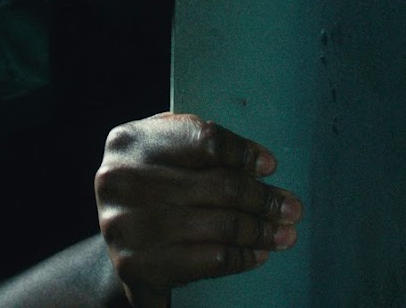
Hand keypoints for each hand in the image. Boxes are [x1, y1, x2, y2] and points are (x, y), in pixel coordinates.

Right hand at [93, 112, 303, 307]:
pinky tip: (257, 253)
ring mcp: (128, 224)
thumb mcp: (164, 152)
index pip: (204, 141)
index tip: (270, 167)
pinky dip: (241, 256)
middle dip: (263, 198)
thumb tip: (259, 161)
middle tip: (291, 207)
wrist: (114, 241)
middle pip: (219, 185)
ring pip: (220, 224)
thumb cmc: (152, 187)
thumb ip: (199, 146)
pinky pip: (210, 258)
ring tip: (283, 233)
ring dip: (261, 230)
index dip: (244, 153)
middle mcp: (122, 180)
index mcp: (130, 141)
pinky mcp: (137, 264)